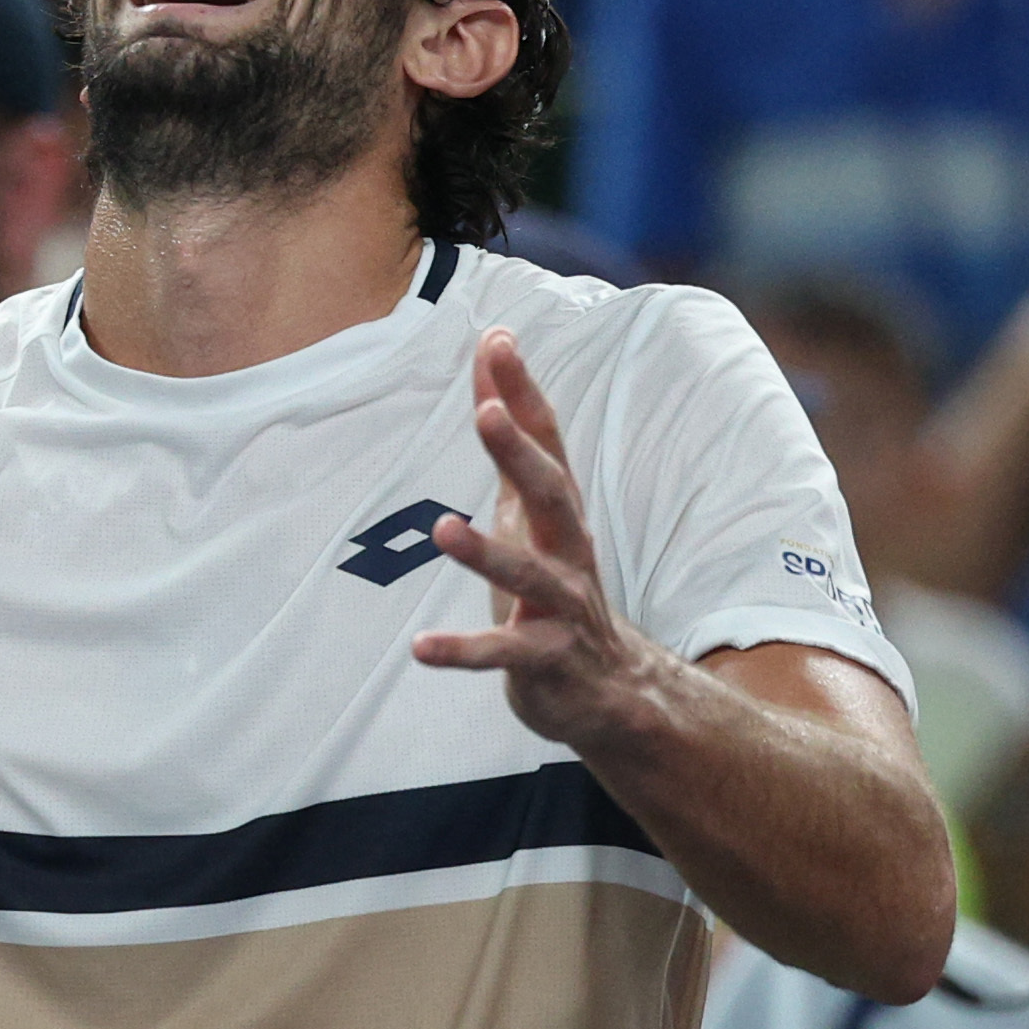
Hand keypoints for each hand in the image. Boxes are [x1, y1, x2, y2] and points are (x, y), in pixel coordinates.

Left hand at [414, 327, 665, 748]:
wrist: (607, 688)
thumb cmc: (554, 585)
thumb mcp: (527, 510)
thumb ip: (509, 438)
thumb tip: (494, 349)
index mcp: (558, 512)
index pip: (545, 440)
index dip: (522, 390)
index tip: (498, 340)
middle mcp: (567, 550)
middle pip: (552, 493)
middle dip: (521, 453)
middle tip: (489, 411)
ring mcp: (561, 606)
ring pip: (530, 575)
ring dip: (487, 553)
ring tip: (443, 529)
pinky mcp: (547, 659)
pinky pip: (505, 655)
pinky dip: (464, 652)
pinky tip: (421, 647)